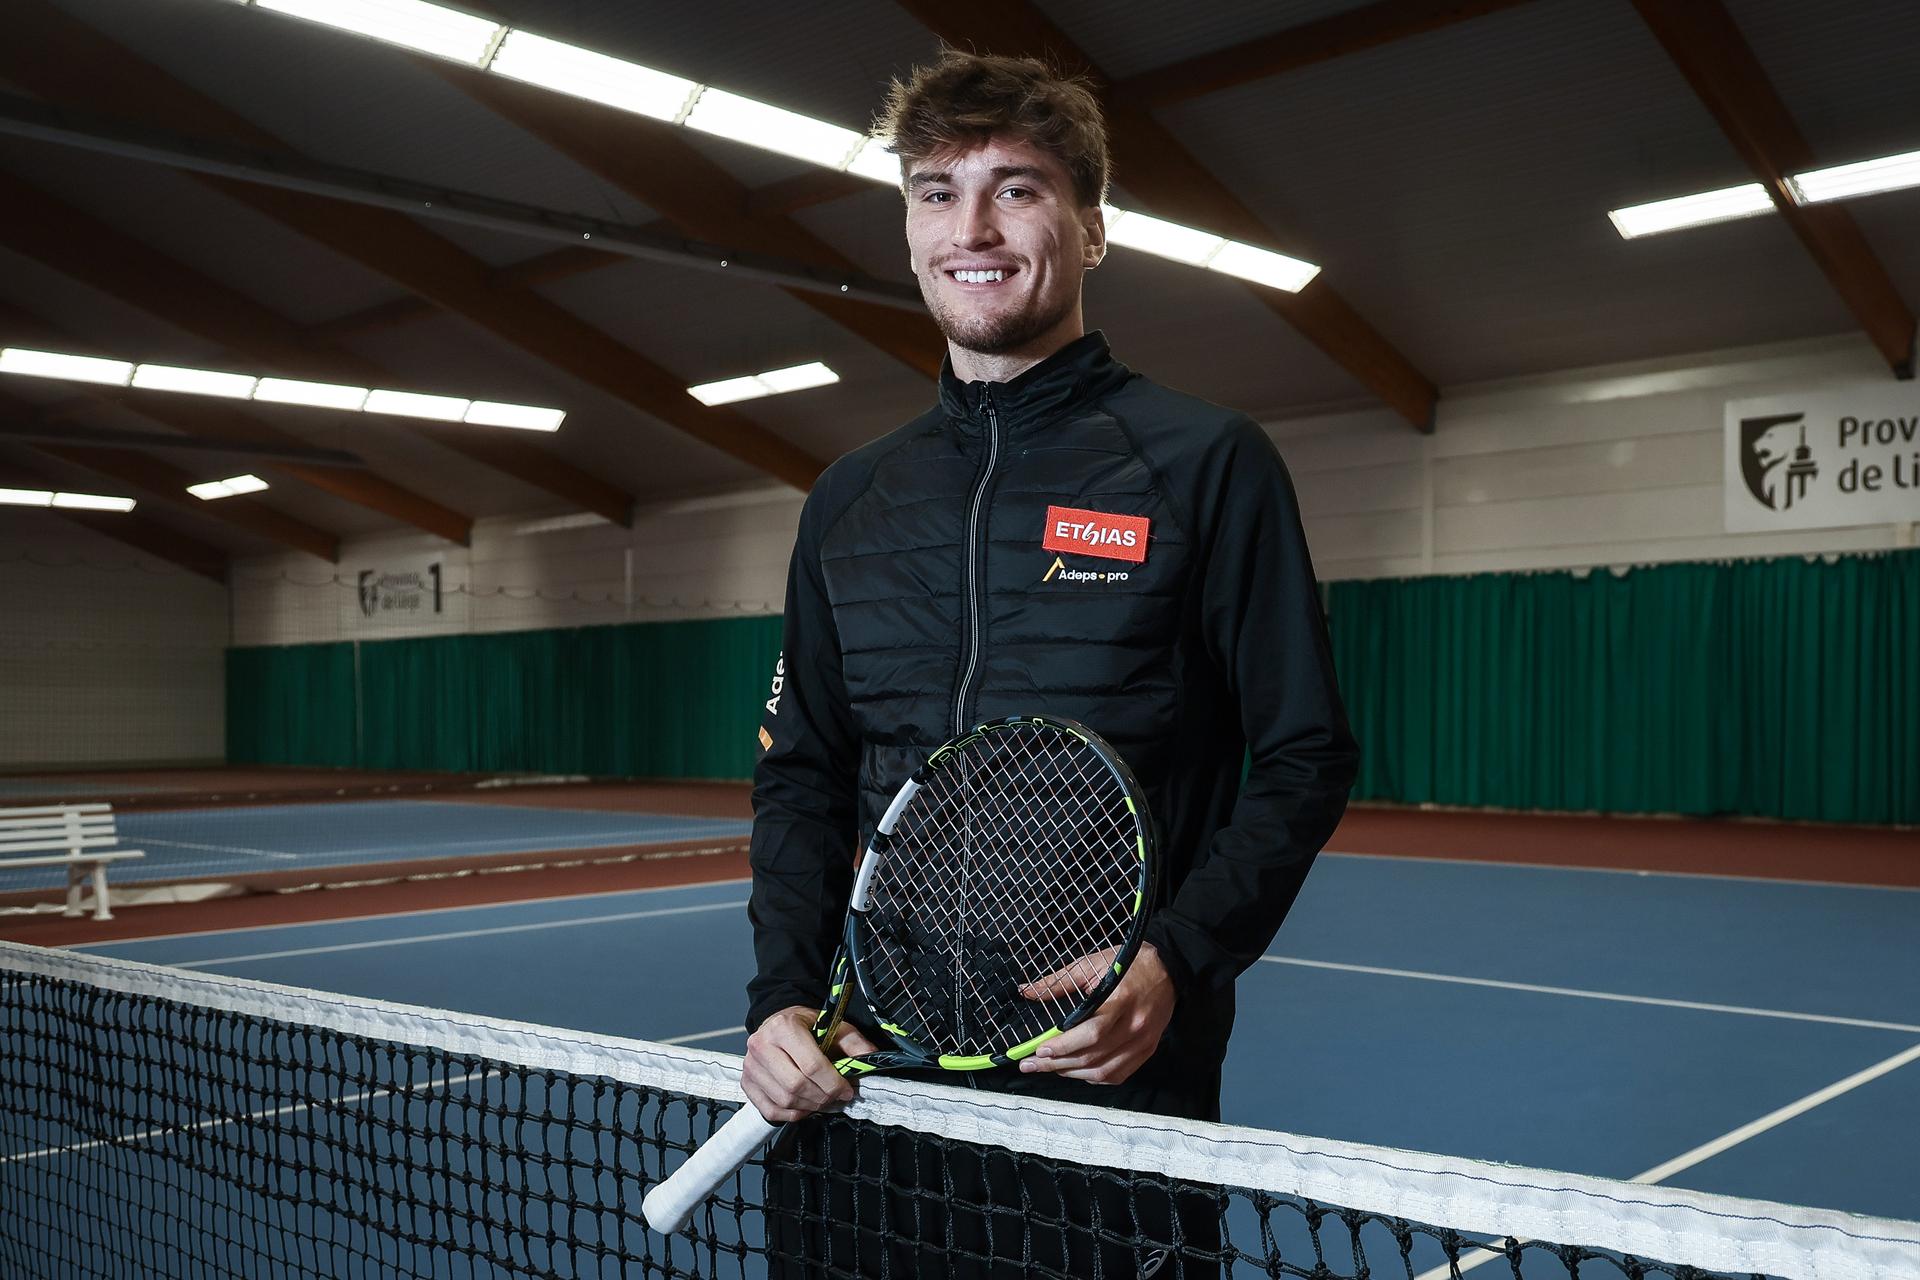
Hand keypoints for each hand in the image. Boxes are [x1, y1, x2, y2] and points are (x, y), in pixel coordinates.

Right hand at [740, 1005, 878, 1123]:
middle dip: (822, 1098)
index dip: (833, 1083)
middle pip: (796, 1086)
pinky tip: (804, 1105)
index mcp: (784, 1027)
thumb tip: (870, 1060)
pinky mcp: (747, 1083)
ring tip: (822, 1100)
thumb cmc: (805, 1026)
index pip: (811, 1065)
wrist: (778, 1024)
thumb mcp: (833, 1026)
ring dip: (809, 1107)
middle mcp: (762, 1045)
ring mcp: (751, 1066)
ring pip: (784, 1101)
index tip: (846, 1089)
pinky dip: (792, 1114)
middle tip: (836, 1097)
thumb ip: (854, 1043)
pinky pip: (771, 1110)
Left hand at [1017, 943, 1175, 1083]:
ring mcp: (1143, 1042)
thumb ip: (1058, 982)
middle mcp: (1134, 1026)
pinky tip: (1077, 1071)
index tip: (1039, 1050)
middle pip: (1092, 1056)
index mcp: (1121, 1001)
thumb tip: (1027, 992)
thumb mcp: (1091, 964)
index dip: (1063, 1046)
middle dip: (1056, 1063)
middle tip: (1031, 1064)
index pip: (1090, 1034)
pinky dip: (1094, 1076)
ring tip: (1051, 1067)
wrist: (1168, 968)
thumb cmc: (1127, 963)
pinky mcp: (1147, 1050)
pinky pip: (1117, 1074)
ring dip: (1072, 1073)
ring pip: (1103, 1071)